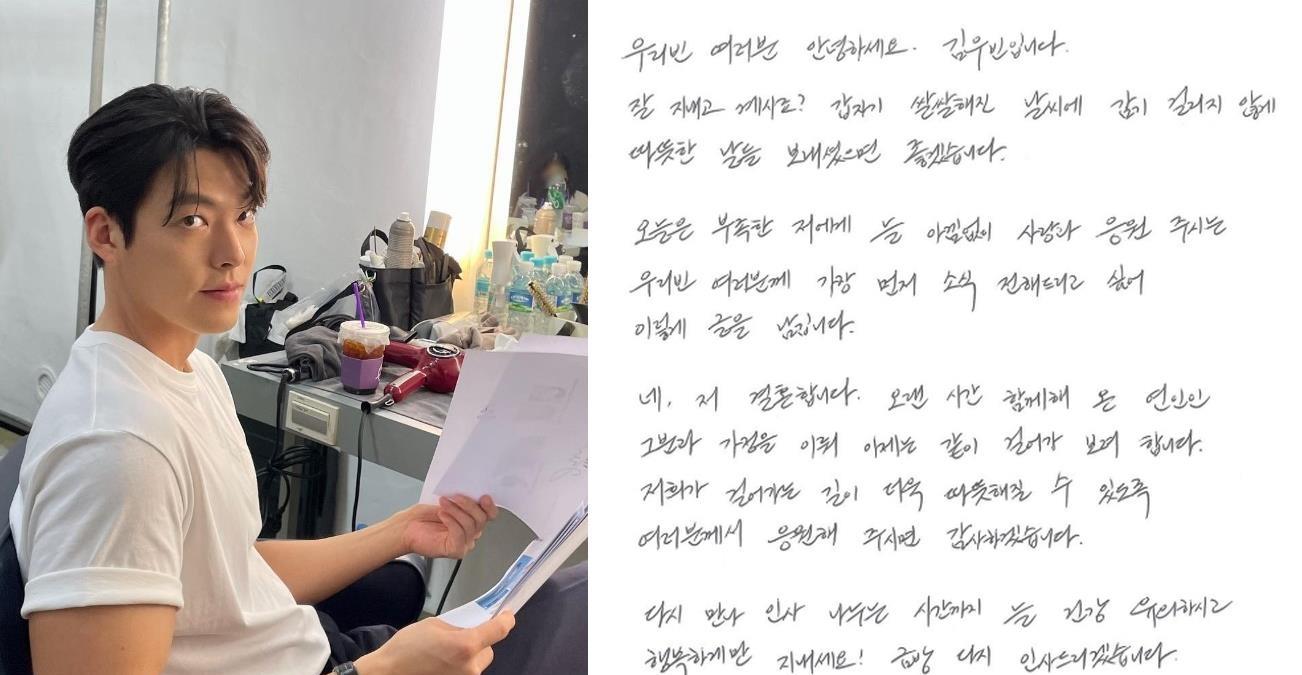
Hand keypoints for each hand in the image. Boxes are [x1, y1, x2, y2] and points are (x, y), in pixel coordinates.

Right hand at [355, 612, 514, 674]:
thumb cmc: (405, 649)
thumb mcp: (433, 625)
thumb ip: (458, 625)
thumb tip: (472, 625)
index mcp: (465, 646)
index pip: (499, 630)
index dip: (506, 620)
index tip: (507, 615)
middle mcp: (470, 667)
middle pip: (488, 650)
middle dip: (478, 642)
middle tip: (460, 638)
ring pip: (477, 664)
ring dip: (468, 658)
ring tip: (445, 655)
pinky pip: (466, 674)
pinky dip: (459, 668)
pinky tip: (442, 665)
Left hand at [400, 495, 498, 558]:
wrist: (405, 528)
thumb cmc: (423, 517)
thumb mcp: (446, 502)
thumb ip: (462, 500)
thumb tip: (472, 491)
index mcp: (471, 521)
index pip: (489, 515)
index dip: (489, 506)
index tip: (483, 497)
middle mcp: (471, 533)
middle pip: (481, 519)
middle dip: (468, 505)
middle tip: (454, 497)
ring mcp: (464, 543)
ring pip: (471, 525)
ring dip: (456, 511)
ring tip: (443, 504)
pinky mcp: (455, 550)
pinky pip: (460, 534)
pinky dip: (451, 521)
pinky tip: (442, 515)